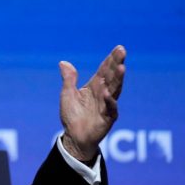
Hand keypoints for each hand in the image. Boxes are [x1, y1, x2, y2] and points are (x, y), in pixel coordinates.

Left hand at [60, 45, 125, 162]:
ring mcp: (107, 105)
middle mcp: (103, 93)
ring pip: (114, 89)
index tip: (119, 48)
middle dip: (117, 63)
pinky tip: (107, 92)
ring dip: (118, 79)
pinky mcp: (107, 118)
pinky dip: (109, 100)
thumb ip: (68, 79)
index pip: (104, 70)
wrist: (74, 136)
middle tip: (122, 51)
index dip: (111, 59)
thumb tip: (63, 62)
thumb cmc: (72, 115)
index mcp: (94, 86)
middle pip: (112, 76)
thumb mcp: (67, 94)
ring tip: (121, 67)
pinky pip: (110, 108)